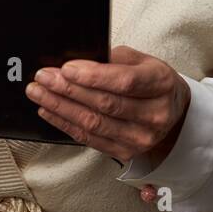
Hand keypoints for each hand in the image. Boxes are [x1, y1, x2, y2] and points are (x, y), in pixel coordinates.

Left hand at [23, 45, 190, 194]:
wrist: (173, 115)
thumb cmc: (153, 82)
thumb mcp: (142, 61)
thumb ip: (113, 59)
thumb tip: (77, 61)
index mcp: (161, 84)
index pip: (124, 82)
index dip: (93, 76)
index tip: (66, 68)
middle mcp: (154, 114)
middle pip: (105, 104)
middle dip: (68, 90)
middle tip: (43, 77)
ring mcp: (140, 137)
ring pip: (93, 123)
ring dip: (60, 108)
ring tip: (39, 93)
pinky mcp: (126, 152)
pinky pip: (89, 139)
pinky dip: (65, 124)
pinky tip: (49, 111)